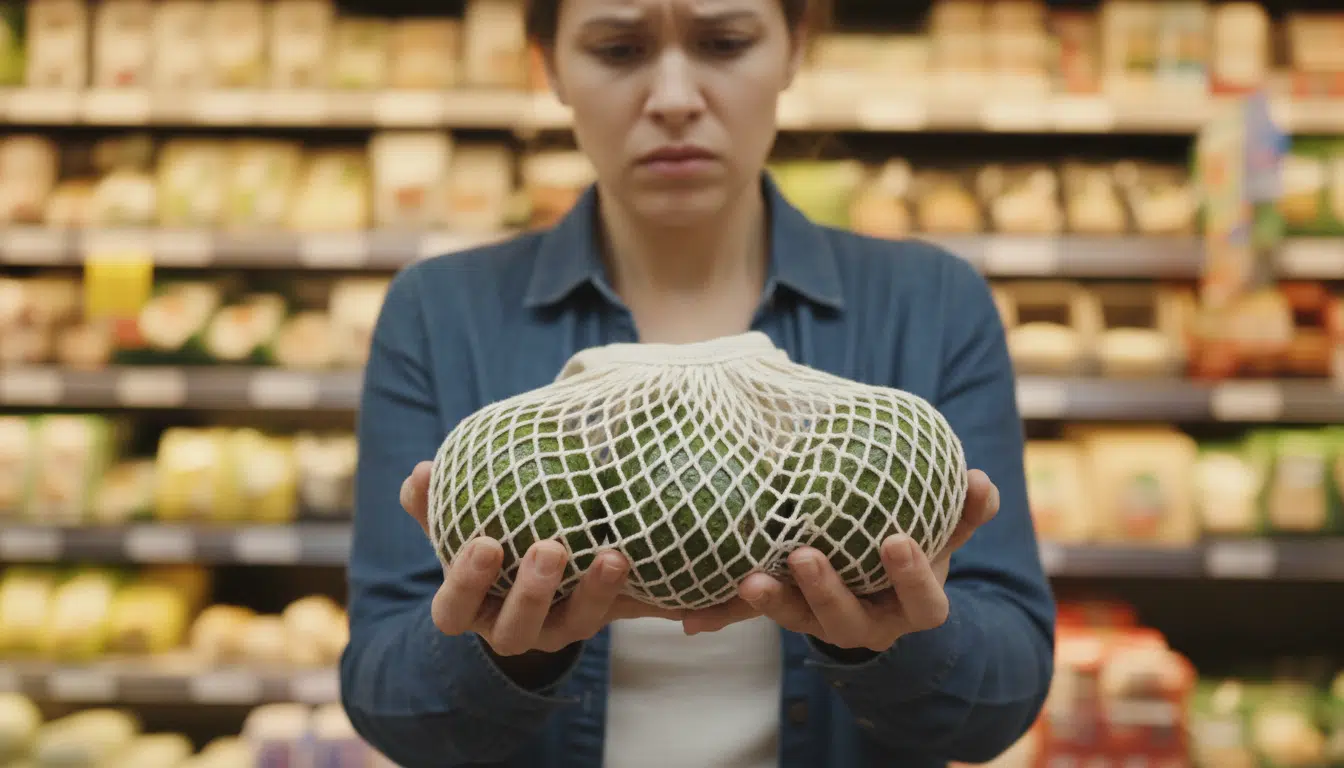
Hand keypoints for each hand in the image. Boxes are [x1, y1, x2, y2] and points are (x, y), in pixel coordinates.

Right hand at [400, 461, 682, 656]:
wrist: (539, 568)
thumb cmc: (486, 540)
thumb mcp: (456, 526)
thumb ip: (434, 504)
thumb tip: (421, 471)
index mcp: (469, 608)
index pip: (454, 610)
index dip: (467, 584)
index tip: (485, 543)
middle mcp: (510, 628)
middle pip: (515, 629)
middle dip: (532, 594)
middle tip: (550, 548)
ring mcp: (557, 630)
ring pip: (575, 626)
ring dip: (593, 594)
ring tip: (610, 556)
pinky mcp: (597, 619)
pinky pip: (615, 611)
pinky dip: (625, 587)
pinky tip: (633, 553)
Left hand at [681, 469, 1000, 652]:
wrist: (882, 588)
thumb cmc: (916, 548)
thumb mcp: (945, 533)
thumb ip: (965, 511)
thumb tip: (982, 480)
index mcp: (915, 606)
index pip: (922, 600)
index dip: (911, 575)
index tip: (896, 540)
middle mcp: (870, 625)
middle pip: (849, 620)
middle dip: (828, 591)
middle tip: (805, 555)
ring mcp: (826, 625)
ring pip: (800, 621)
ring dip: (774, 603)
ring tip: (749, 581)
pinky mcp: (790, 616)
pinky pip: (759, 616)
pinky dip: (729, 613)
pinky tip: (700, 608)